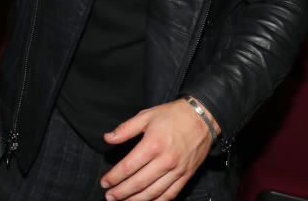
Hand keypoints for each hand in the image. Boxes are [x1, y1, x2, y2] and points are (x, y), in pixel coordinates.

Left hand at [100, 99, 214, 200]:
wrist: (202, 117)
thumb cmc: (174, 115)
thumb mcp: (146, 115)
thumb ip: (125, 129)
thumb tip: (108, 138)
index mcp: (153, 145)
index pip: (128, 167)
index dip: (114, 177)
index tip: (105, 182)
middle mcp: (165, 161)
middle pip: (138, 183)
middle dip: (121, 192)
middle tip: (110, 196)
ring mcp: (177, 170)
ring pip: (153, 192)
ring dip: (136, 200)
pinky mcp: (186, 175)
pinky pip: (170, 194)